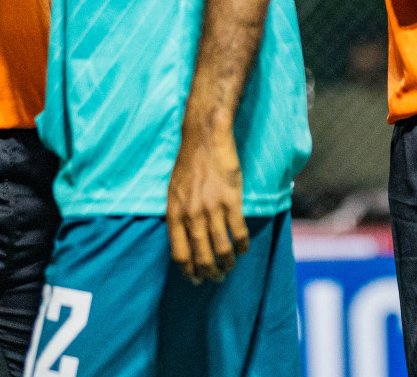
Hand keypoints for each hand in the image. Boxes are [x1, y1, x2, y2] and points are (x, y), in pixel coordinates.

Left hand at [166, 123, 249, 282]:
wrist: (205, 139)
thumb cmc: (188, 163)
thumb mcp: (173, 191)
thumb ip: (178, 215)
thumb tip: (183, 238)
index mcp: (174, 213)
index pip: (179, 253)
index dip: (188, 270)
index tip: (195, 279)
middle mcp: (192, 215)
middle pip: (201, 255)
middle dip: (209, 271)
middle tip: (216, 278)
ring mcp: (213, 208)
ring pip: (221, 246)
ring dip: (227, 261)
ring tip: (230, 267)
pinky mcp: (232, 200)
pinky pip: (238, 230)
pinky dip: (242, 244)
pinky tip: (243, 248)